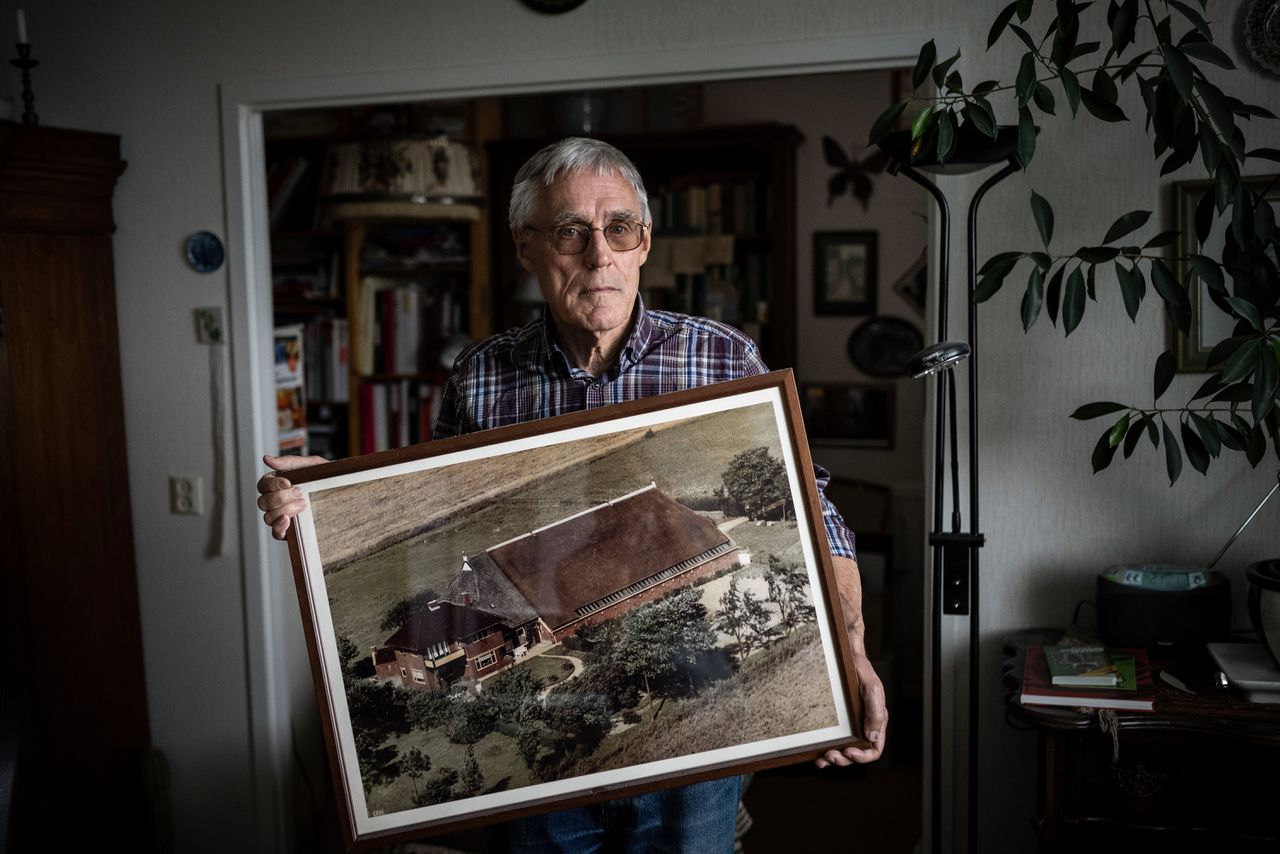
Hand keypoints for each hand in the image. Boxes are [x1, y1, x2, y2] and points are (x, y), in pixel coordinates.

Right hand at [256, 454, 327, 539]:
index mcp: (277, 484)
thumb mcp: (311, 465)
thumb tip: (267, 459)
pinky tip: (289, 520)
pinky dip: (279, 527)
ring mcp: (282, 516)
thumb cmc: (327, 477)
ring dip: (284, 510)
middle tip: (300, 493)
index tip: (288, 482)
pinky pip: (276, 533)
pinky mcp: (290, 530)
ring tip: (303, 504)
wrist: (345, 491)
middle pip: (263, 502)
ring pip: (268, 517)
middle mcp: (276, 501)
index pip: (262, 485)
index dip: (272, 485)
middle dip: (281, 497)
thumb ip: (289, 462)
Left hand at [816, 651, 886, 767]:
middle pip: (857, 753)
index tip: (849, 752)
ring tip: (822, 759)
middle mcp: (863, 726)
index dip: (863, 757)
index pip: (874, 749)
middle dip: (844, 759)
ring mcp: (850, 725)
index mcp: (876, 722)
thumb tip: (872, 737)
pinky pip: (834, 740)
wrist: (845, 657)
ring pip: (844, 750)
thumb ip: (875, 712)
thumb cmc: (861, 670)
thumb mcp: (872, 689)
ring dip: (834, 759)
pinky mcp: (837, 721)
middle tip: (831, 755)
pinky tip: (818, 754)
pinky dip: (826, 750)